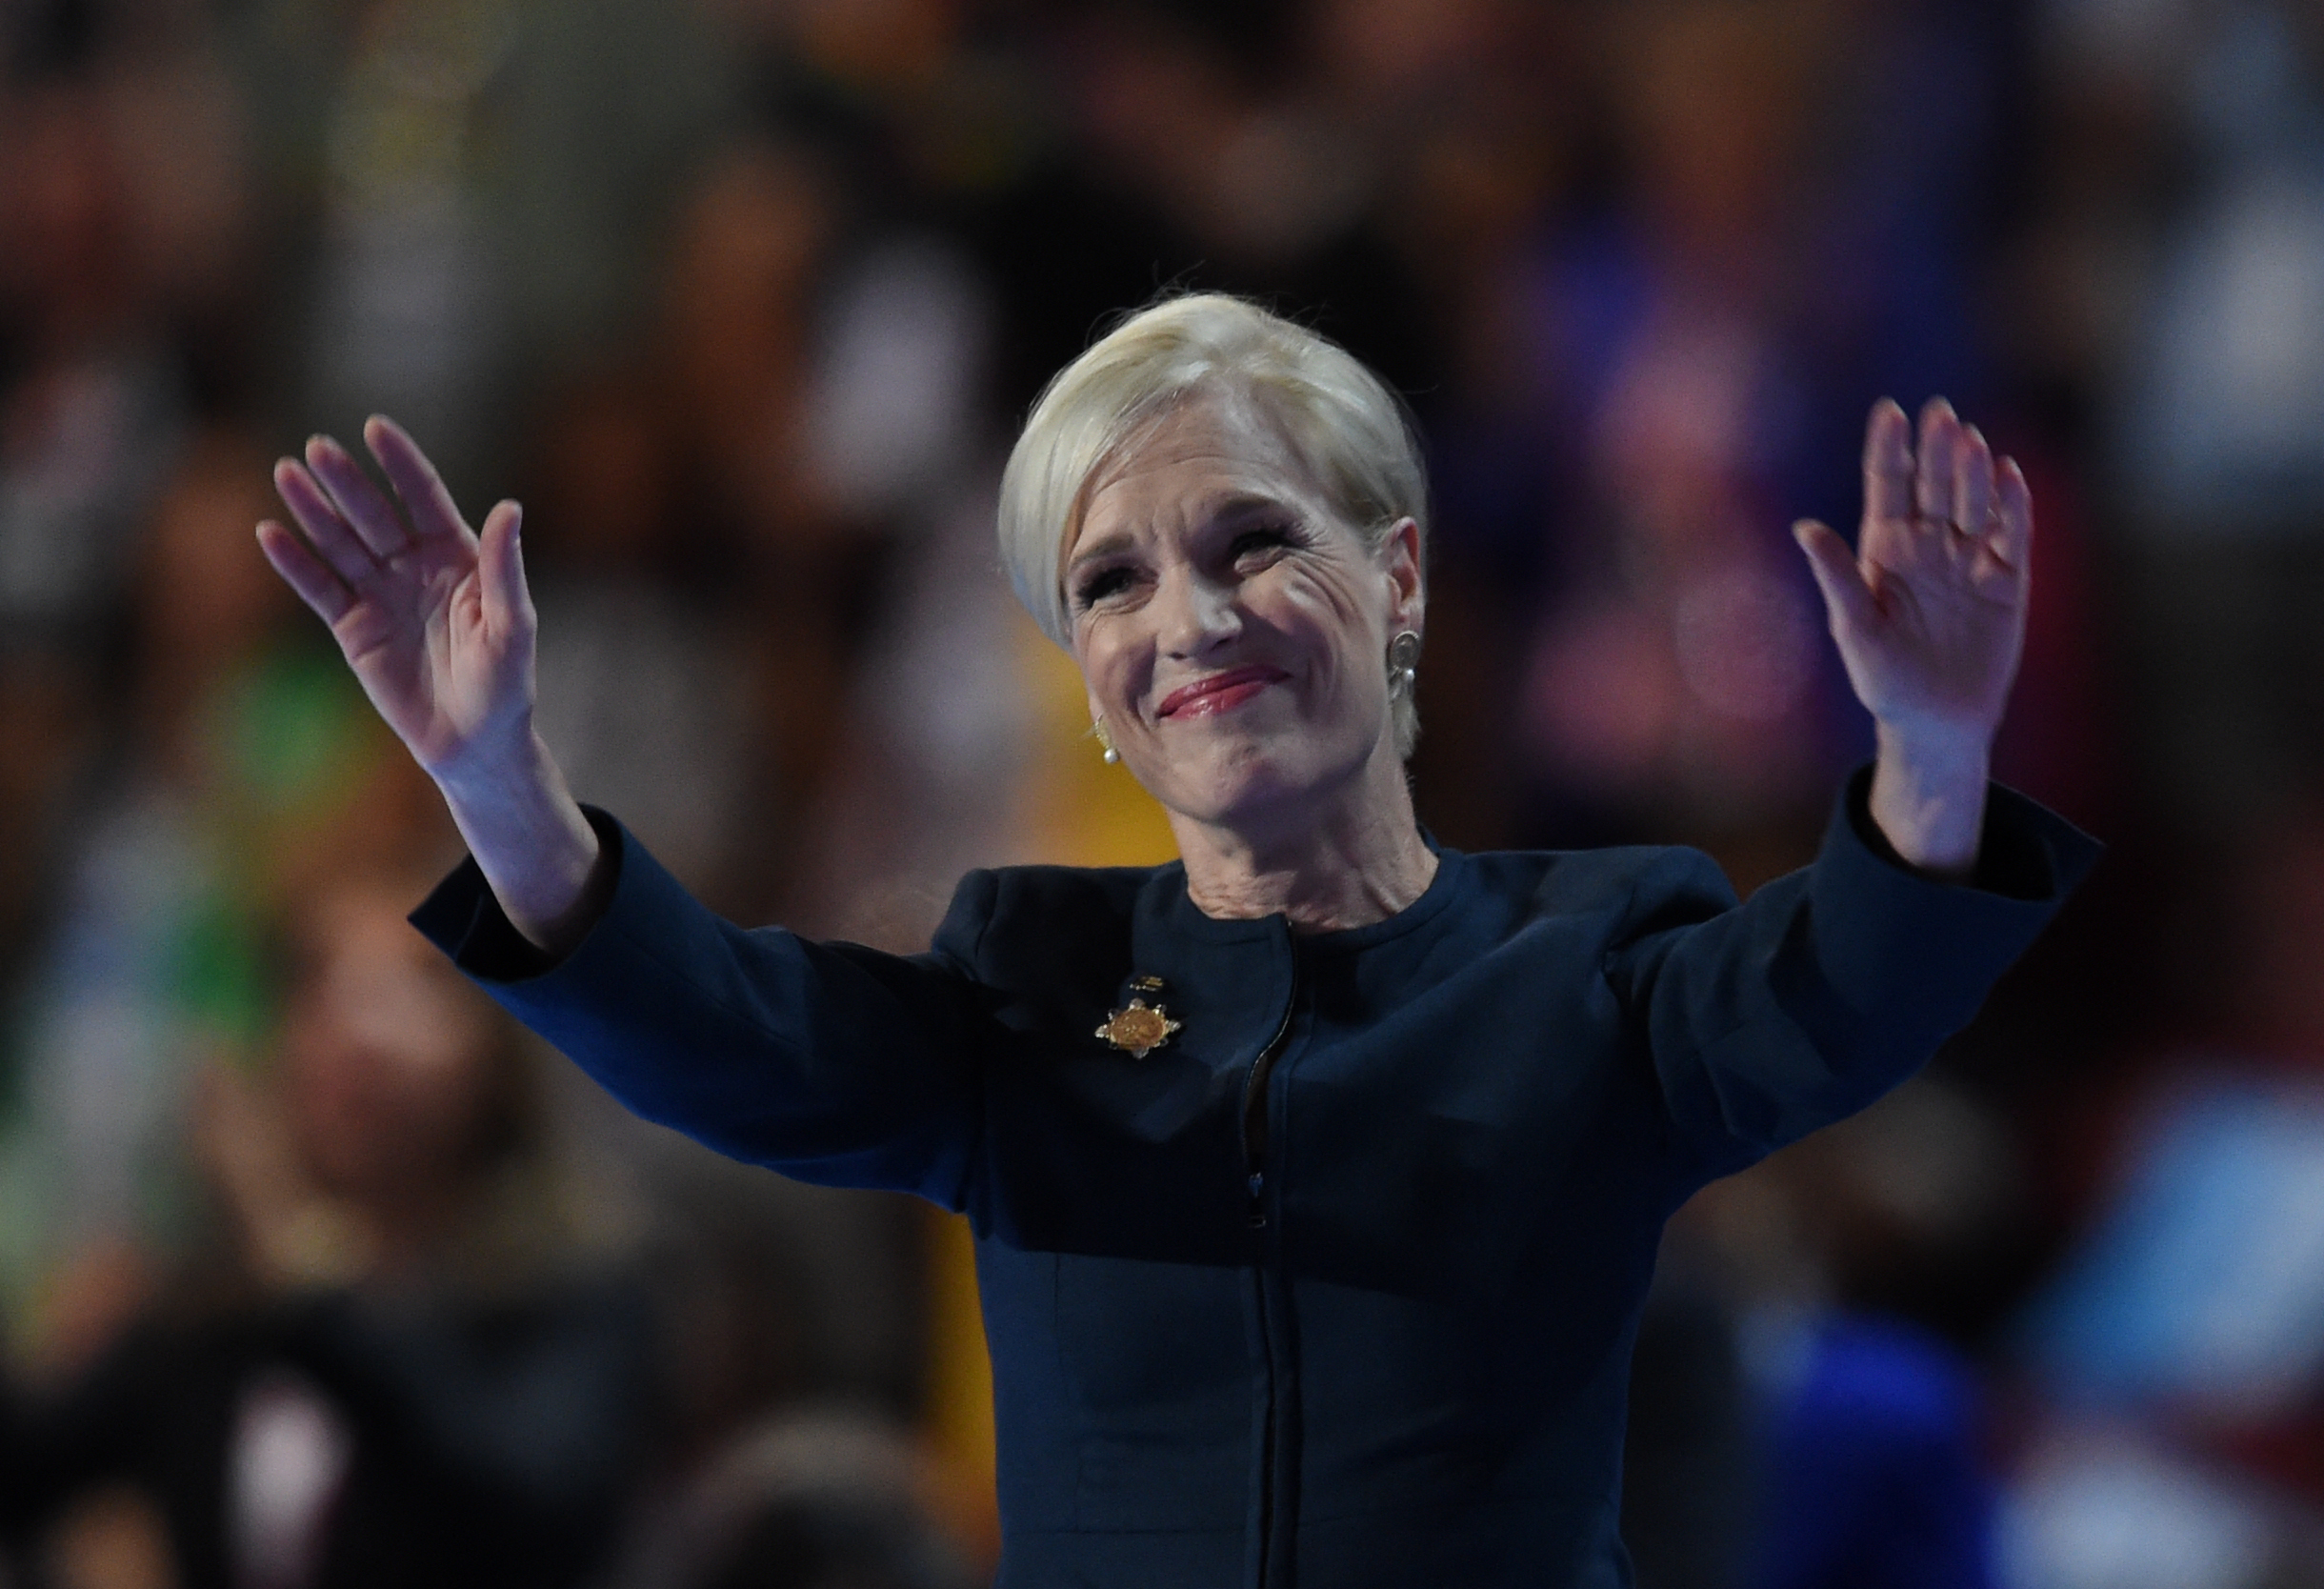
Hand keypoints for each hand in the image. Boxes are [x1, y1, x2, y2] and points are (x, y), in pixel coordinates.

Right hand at [260, 418, 603, 949]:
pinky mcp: (353, 629)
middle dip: (348, 482)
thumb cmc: (505, 685)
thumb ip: (504, 569)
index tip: (376, 428)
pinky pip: (320, 589)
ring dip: (313, 511)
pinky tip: (270, 533)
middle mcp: (415, 567)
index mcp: (458, 557)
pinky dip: (295, 563)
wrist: (474, 744)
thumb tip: (509, 508)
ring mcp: (381, 595)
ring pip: (342, 544)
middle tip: (316, 448)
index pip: (425, 498)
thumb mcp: (512, 626)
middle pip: (375, 515)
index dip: (401, 464)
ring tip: (285, 474)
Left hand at [1794, 399, 2032, 873]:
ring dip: (1972, 472)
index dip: (1890, 448)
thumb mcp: (1854, 628)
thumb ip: (1835, 577)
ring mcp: (1969, 557)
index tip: (1891, 411)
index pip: (1888, 485)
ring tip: (1968, 440)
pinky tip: (2008, 476)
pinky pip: (2011, 535)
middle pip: (1933, 485)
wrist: (1935, 721)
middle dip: (1935, 450)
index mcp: (1884, 547)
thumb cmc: (1883, 678)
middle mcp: (1928, 543)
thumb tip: (1803, 528)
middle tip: (1939, 415)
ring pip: (1973, 502)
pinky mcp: (2006, 579)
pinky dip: (2012, 506)